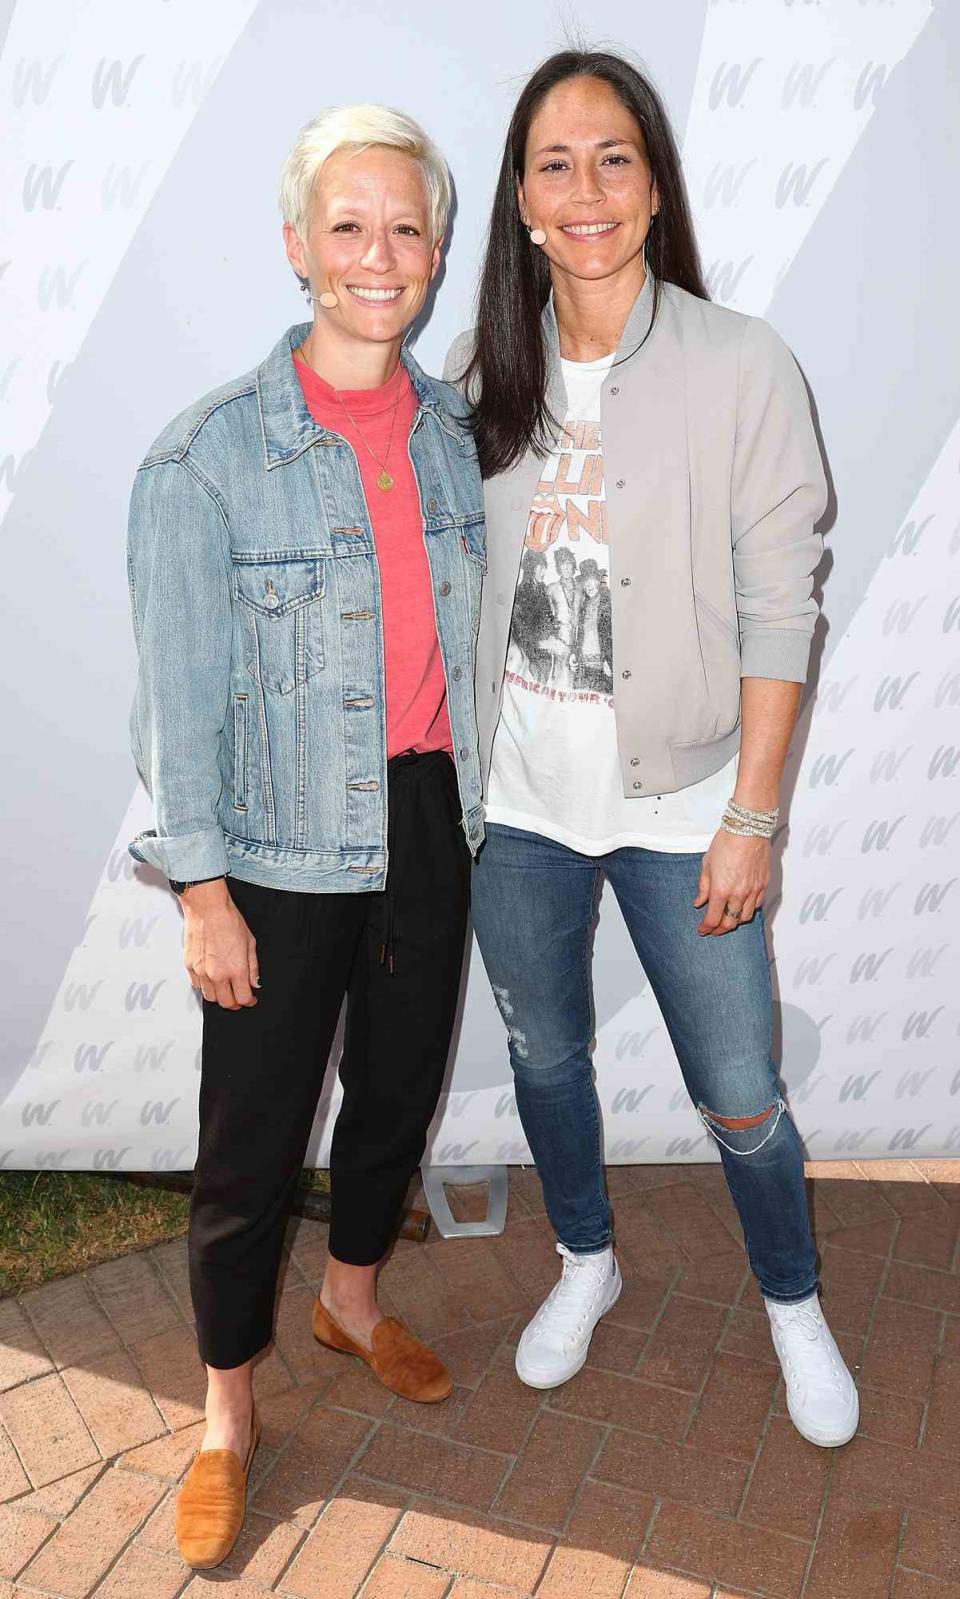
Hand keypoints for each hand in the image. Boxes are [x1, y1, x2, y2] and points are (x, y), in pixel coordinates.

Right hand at [180, 879, 259, 1007]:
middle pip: (226, 1003)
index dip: (249, 1002)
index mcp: (236, 969)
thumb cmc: (229, 920)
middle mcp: (217, 974)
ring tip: (225, 990)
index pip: (243, 998)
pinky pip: (197, 985)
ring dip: (219, 997)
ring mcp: (201, 972)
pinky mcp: (189, 966)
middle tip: (239, 998)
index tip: (251, 1000)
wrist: (207, 908)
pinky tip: (212, 980)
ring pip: (210, 998)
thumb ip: (253, 967)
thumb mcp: (250, 942)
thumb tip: (254, 982)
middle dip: (235, 1003)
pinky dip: (205, 987)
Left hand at [693, 830, 769, 935]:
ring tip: (727, 919)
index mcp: (721, 890)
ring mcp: (753, 890)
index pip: (713, 919)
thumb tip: (699, 901)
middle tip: (713, 929)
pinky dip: (748, 910)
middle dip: (719, 930)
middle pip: (730, 923)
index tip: (702, 930)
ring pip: (745, 918)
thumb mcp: (707, 864)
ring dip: (734, 922)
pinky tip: (741, 907)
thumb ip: (703, 887)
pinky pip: (757, 905)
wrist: (748, 828)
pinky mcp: (764, 885)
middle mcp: (739, 894)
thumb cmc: (726, 842)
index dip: (706, 928)